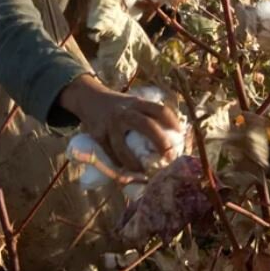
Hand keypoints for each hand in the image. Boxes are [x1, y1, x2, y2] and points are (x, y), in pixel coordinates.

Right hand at [59, 74, 180, 172]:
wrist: (88, 98)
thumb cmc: (119, 107)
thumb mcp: (134, 103)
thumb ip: (148, 115)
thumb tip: (172, 136)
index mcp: (137, 103)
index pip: (159, 110)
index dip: (173, 122)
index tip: (180, 135)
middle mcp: (124, 112)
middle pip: (146, 126)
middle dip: (160, 142)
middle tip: (168, 157)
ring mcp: (110, 125)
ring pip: (122, 147)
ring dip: (134, 163)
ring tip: (143, 172)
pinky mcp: (98, 135)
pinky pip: (110, 154)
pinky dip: (119, 164)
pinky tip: (126, 170)